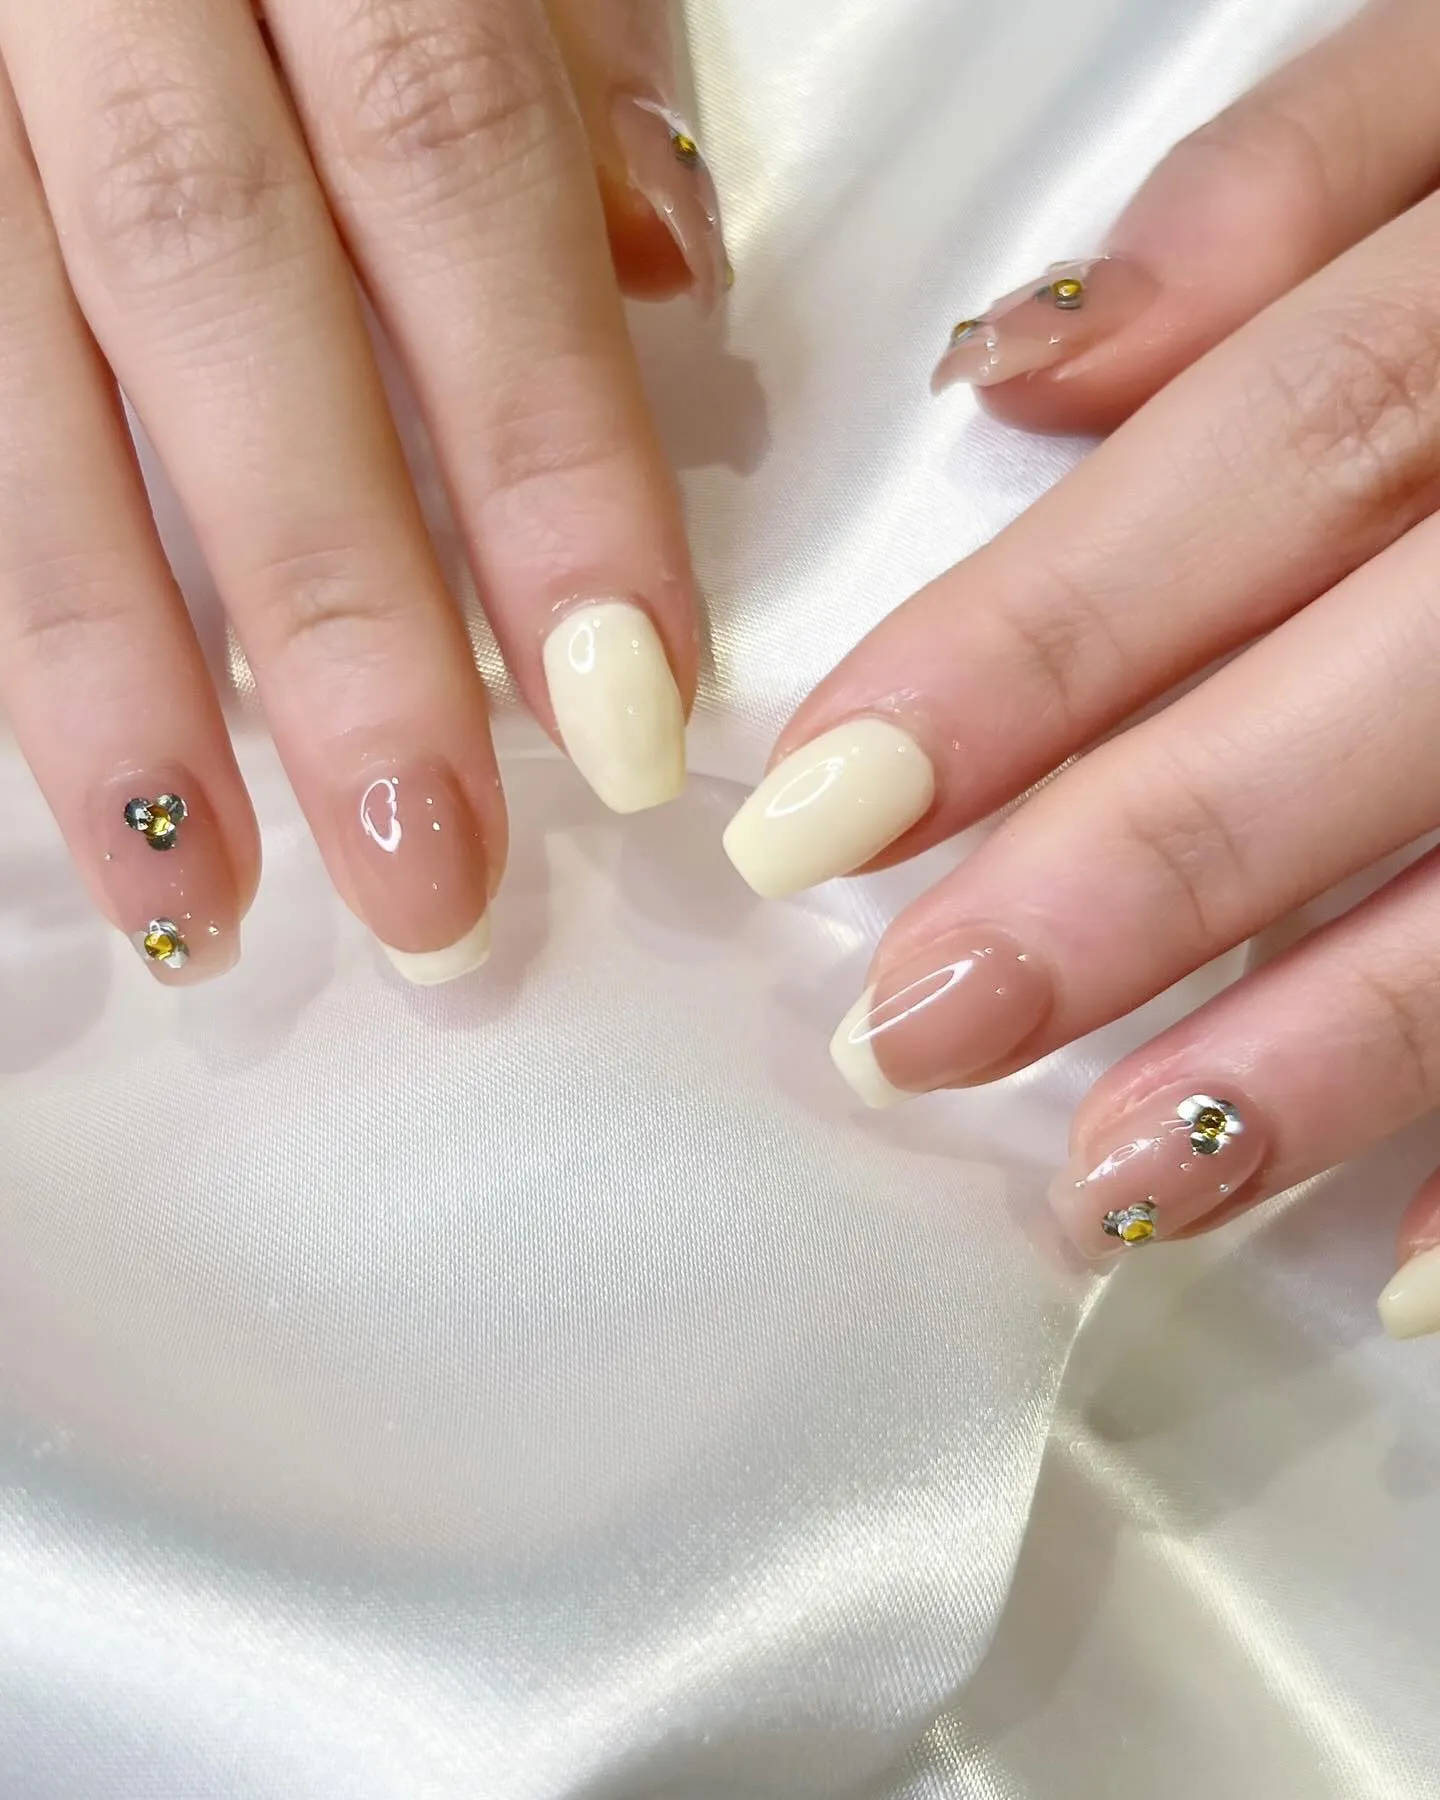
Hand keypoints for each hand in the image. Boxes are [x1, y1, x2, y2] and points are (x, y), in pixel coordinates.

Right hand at [0, 0, 724, 985]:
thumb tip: (649, 266)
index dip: (546, 453)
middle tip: (426, 874)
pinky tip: (57, 753)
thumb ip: (548, 32)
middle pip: (222, 303)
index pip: (452, 172)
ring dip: (105, 664)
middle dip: (333, 621)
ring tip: (201, 887)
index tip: (621, 704)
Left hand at [720, 0, 1439, 1334]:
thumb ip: (1285, 190)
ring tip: (1120, 1186)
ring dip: (1329, 1052)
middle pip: (1386, 687)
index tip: (828, 806)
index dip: (1040, 640)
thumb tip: (1020, 368)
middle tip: (922, 1030)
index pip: (1266, 459)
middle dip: (1142, 872)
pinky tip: (1403, 1272)